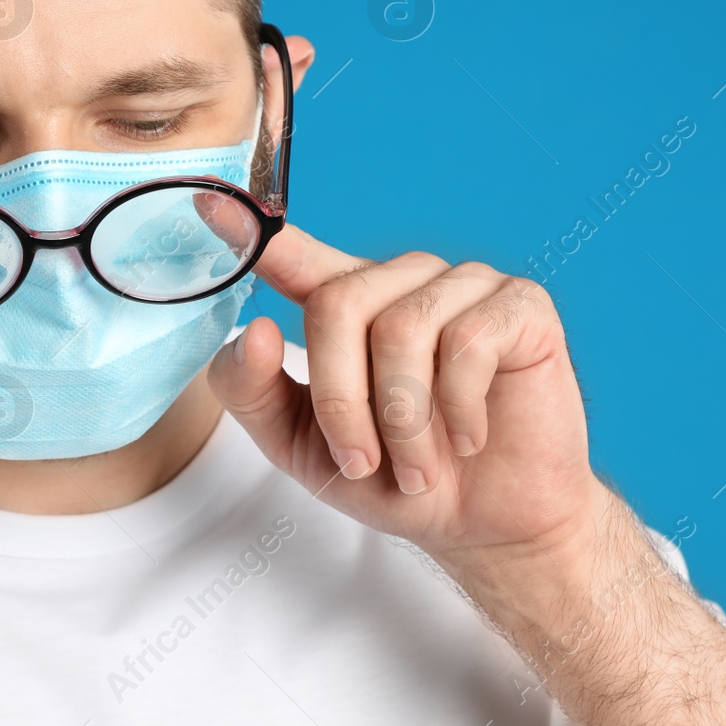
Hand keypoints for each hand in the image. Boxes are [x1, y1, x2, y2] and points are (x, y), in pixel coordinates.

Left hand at [207, 224, 603, 566]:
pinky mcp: (520, 306)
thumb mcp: (302, 449)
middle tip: (366, 463)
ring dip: (405, 421)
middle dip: (343, 403)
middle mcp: (402, 280)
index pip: (292, 253)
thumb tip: (251, 329)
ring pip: (402, 329)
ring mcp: (465, 284)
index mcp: (346, 302)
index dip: (250, 228)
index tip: (205, 201)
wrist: (488, 524)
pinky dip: (460, 410)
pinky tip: (470, 437)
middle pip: (339, 304)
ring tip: (419, 467)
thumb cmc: (395, 479)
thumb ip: (255, 393)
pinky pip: (468, 342)